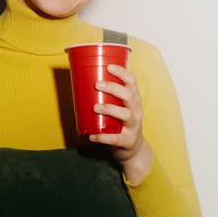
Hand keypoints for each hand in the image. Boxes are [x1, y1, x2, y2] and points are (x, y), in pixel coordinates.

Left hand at [89, 64, 153, 184]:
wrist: (132, 149)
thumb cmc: (121, 123)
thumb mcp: (119, 107)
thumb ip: (106, 96)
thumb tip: (81, 81)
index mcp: (133, 99)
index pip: (132, 81)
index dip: (122, 72)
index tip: (108, 66)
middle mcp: (136, 111)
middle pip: (129, 95)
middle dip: (113, 88)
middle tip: (97, 84)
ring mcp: (133, 126)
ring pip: (126, 114)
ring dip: (110, 109)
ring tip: (96, 107)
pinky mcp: (127, 140)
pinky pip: (115, 138)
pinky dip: (103, 137)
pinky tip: (92, 136)